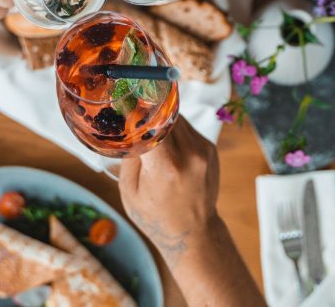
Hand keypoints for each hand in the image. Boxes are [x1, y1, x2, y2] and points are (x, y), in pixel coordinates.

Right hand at [119, 117, 219, 263]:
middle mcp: (189, 155)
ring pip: (178, 117)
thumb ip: (129, 154)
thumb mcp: (129, 190)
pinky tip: (167, 148)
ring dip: (162, 120)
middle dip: (149, 112)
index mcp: (166, 167)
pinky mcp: (210, 149)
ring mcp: (203, 151)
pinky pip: (187, 128)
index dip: (137, 110)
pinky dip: (174, 131)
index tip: (124, 102)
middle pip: (166, 114)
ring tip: (150, 134)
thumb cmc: (155, 215)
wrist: (193, 232)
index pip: (151, 122)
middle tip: (134, 113)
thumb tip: (127, 124)